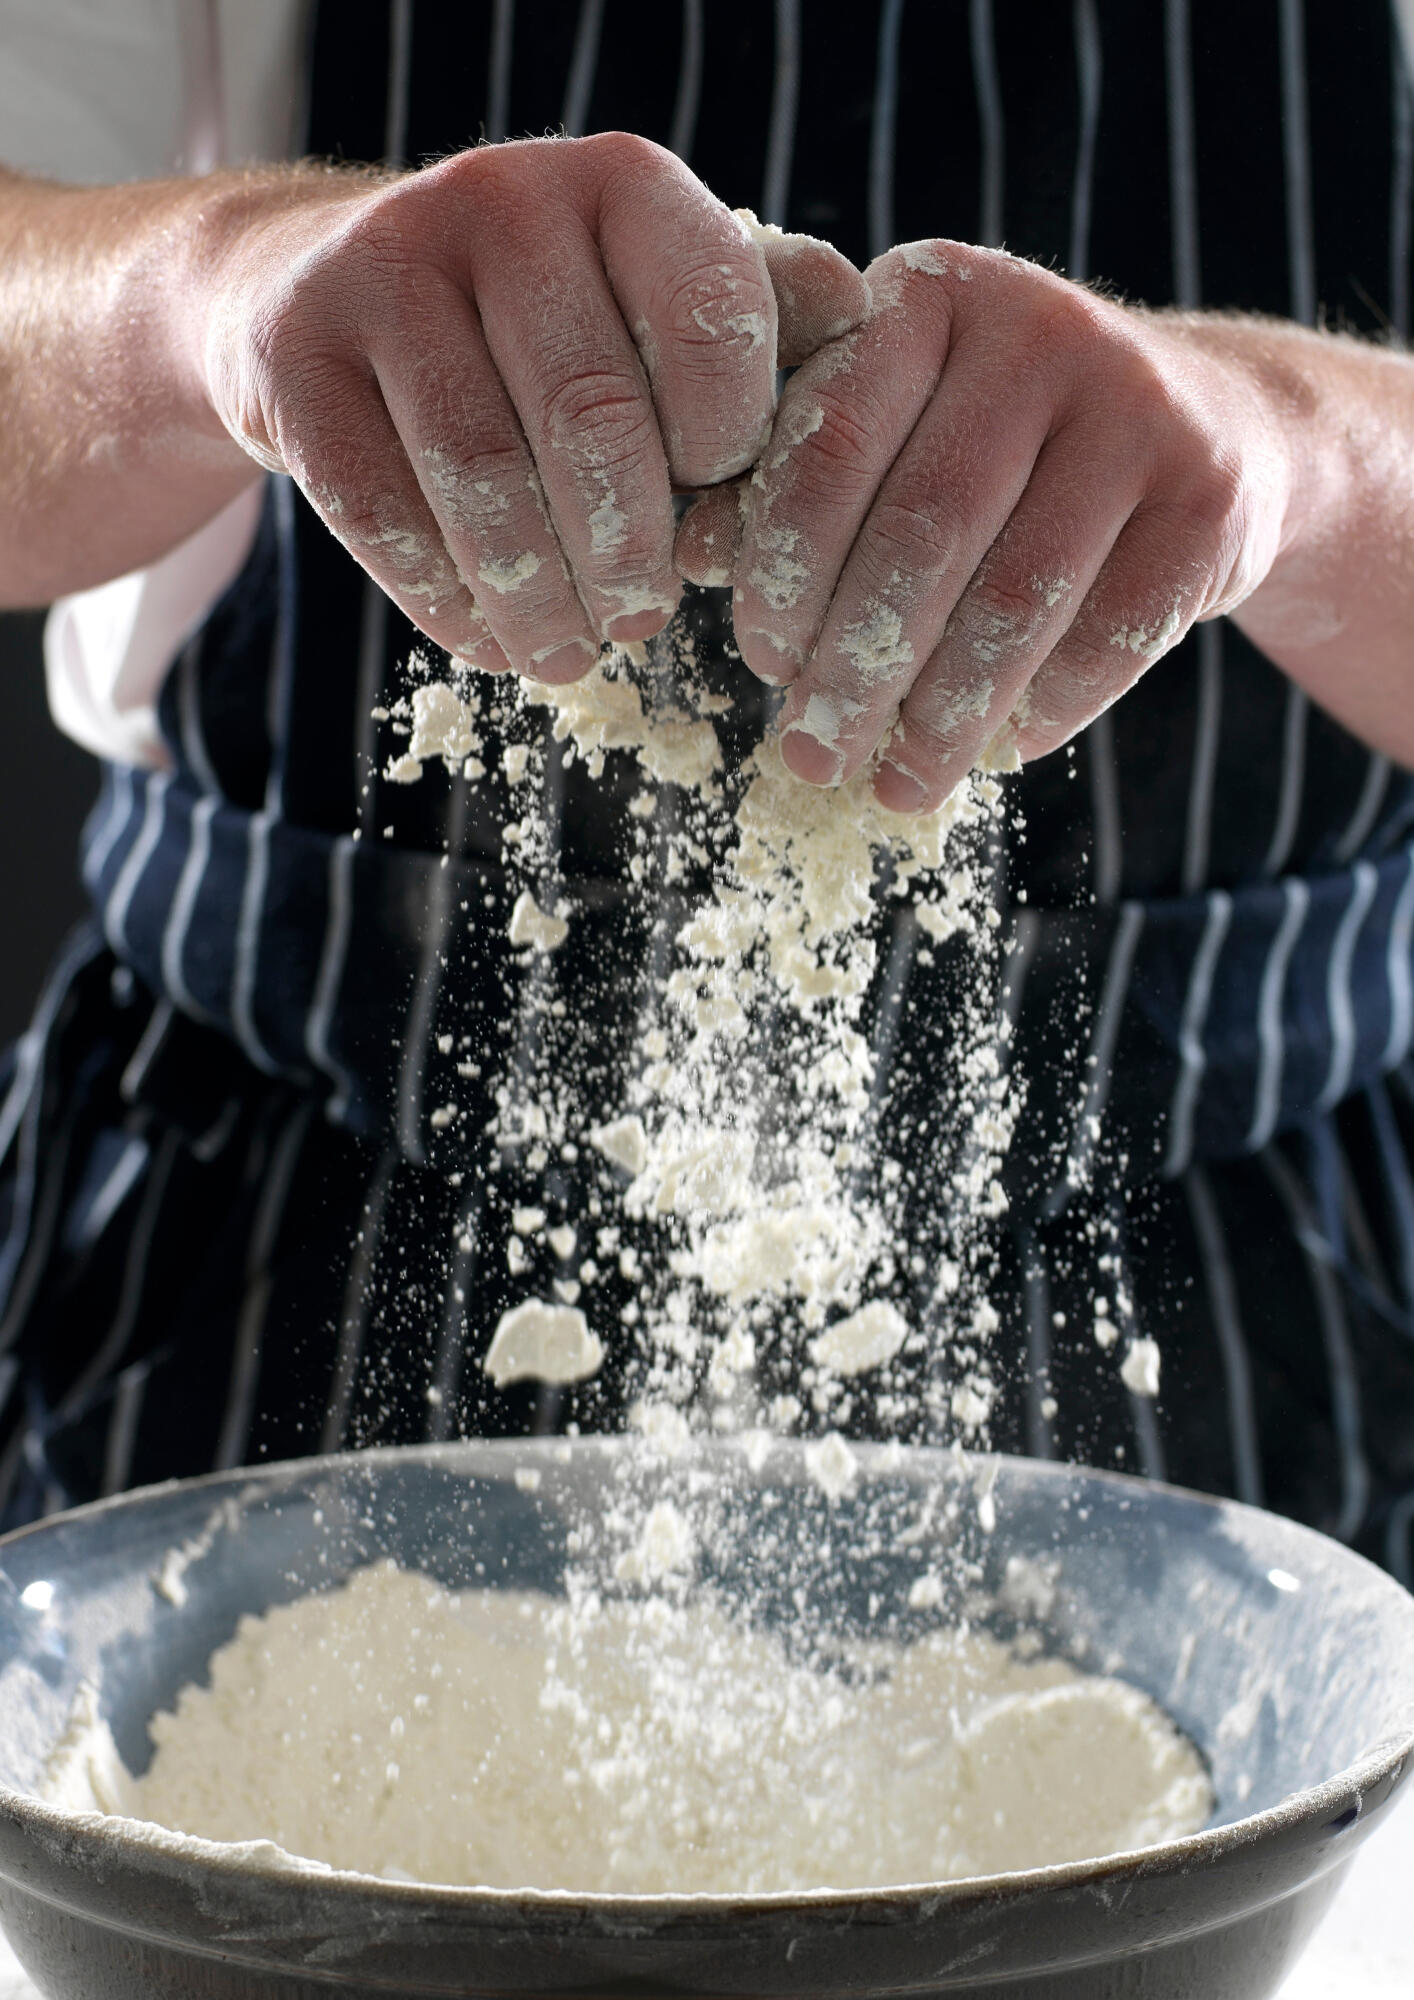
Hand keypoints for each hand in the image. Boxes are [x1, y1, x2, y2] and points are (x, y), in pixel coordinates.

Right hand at [195, 137, 866, 681]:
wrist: (311, 287)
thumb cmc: (538, 326)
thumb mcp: (652, 301)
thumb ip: (764, 329)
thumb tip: (872, 353)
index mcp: (623, 185)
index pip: (714, 325)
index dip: (727, 455)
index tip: (713, 519)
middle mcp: (503, 200)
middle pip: (592, 421)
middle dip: (629, 554)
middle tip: (639, 622)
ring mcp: (385, 271)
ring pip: (484, 477)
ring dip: (538, 598)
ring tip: (567, 656)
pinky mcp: (295, 357)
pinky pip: (381, 511)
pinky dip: (448, 602)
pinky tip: (488, 639)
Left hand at [678, 241, 1294, 806]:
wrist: (1213, 423)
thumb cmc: (1003, 448)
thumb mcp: (899, 429)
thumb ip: (798, 479)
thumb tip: (689, 558)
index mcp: (929, 299)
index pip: (830, 444)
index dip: (784, 573)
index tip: (764, 667)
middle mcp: (1038, 330)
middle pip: (922, 532)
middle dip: (855, 668)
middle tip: (812, 756)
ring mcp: (1139, 408)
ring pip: (1015, 597)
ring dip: (944, 715)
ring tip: (898, 787)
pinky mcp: (1209, 497)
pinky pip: (1108, 635)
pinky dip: (1043, 707)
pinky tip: (1002, 750)